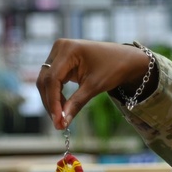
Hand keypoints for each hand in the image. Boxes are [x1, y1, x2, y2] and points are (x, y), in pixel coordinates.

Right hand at [36, 39, 152, 129]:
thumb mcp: (95, 86)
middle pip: (46, 80)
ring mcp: (59, 53)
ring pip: (46, 81)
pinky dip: (56, 95)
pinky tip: (63, 109)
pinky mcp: (61, 61)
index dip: (53, 101)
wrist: (125, 59)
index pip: (52, 79)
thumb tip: (62, 122)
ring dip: (52, 101)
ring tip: (61, 119)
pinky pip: (53, 80)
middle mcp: (60, 48)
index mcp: (68, 49)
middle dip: (51, 103)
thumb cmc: (113, 68)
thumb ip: (76, 103)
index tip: (58, 120)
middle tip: (58, 124)